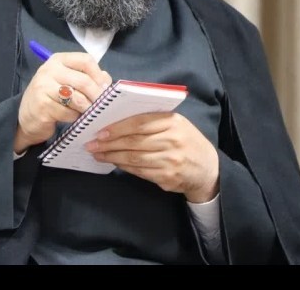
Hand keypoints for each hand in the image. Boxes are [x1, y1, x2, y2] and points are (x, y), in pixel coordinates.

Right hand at [15, 52, 111, 153]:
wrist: (27, 117)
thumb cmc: (52, 97)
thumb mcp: (68, 82)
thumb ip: (87, 78)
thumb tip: (107, 81)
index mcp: (58, 60)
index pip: (86, 60)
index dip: (99, 75)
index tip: (105, 88)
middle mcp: (49, 70)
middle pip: (84, 81)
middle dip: (97, 96)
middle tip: (102, 106)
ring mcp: (43, 87)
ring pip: (77, 99)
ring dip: (87, 108)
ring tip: (88, 113)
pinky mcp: (42, 106)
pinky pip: (68, 113)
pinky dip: (74, 118)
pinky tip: (72, 118)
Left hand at [84, 112, 218, 202]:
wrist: (208, 168)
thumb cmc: (186, 141)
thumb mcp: (175, 124)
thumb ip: (151, 121)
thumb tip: (117, 123)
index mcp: (173, 121)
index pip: (140, 122)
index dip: (117, 127)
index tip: (99, 131)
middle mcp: (173, 140)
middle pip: (134, 141)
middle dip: (109, 143)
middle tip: (91, 145)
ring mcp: (170, 160)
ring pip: (134, 158)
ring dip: (112, 156)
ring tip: (98, 154)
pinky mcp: (167, 177)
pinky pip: (139, 171)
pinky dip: (124, 167)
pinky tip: (114, 162)